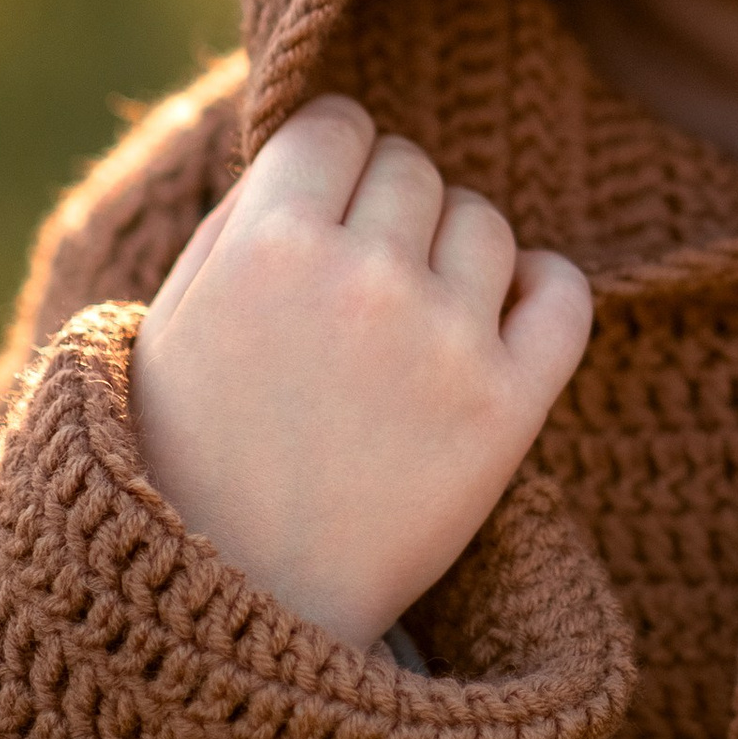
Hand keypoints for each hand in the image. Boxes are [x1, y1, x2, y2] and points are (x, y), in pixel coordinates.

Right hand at [130, 96, 592, 654]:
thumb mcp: (172, 320)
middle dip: (386, 211)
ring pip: (486, 222)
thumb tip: (326, 139)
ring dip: (453, 255)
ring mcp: (444, 341)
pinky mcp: (509, 407)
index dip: (328, 162)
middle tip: (355, 283)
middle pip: (414, 169)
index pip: (339, 124)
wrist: (237, 614)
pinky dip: (540, 293)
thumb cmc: (189, 460)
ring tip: (408, 323)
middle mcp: (363, 278)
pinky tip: (495, 323)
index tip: (322, 207)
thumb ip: (248, 215)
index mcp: (268, 245)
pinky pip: (565, 293)